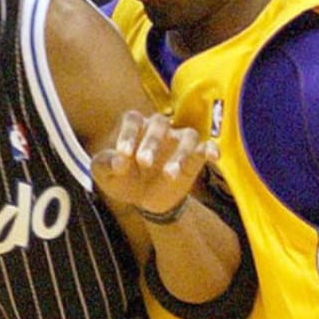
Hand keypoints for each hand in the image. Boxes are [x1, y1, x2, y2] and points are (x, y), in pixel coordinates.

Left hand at [91, 110, 218, 214]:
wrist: (143, 198)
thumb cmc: (122, 179)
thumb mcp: (105, 176)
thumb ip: (105, 165)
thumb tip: (118, 162)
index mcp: (134, 128)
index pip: (133, 119)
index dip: (128, 134)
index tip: (123, 155)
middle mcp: (158, 129)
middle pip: (160, 123)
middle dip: (152, 142)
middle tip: (144, 163)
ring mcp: (179, 141)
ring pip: (187, 135)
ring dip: (180, 153)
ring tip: (170, 174)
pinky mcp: (195, 156)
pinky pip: (206, 147)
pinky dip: (211, 148)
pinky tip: (213, 156)